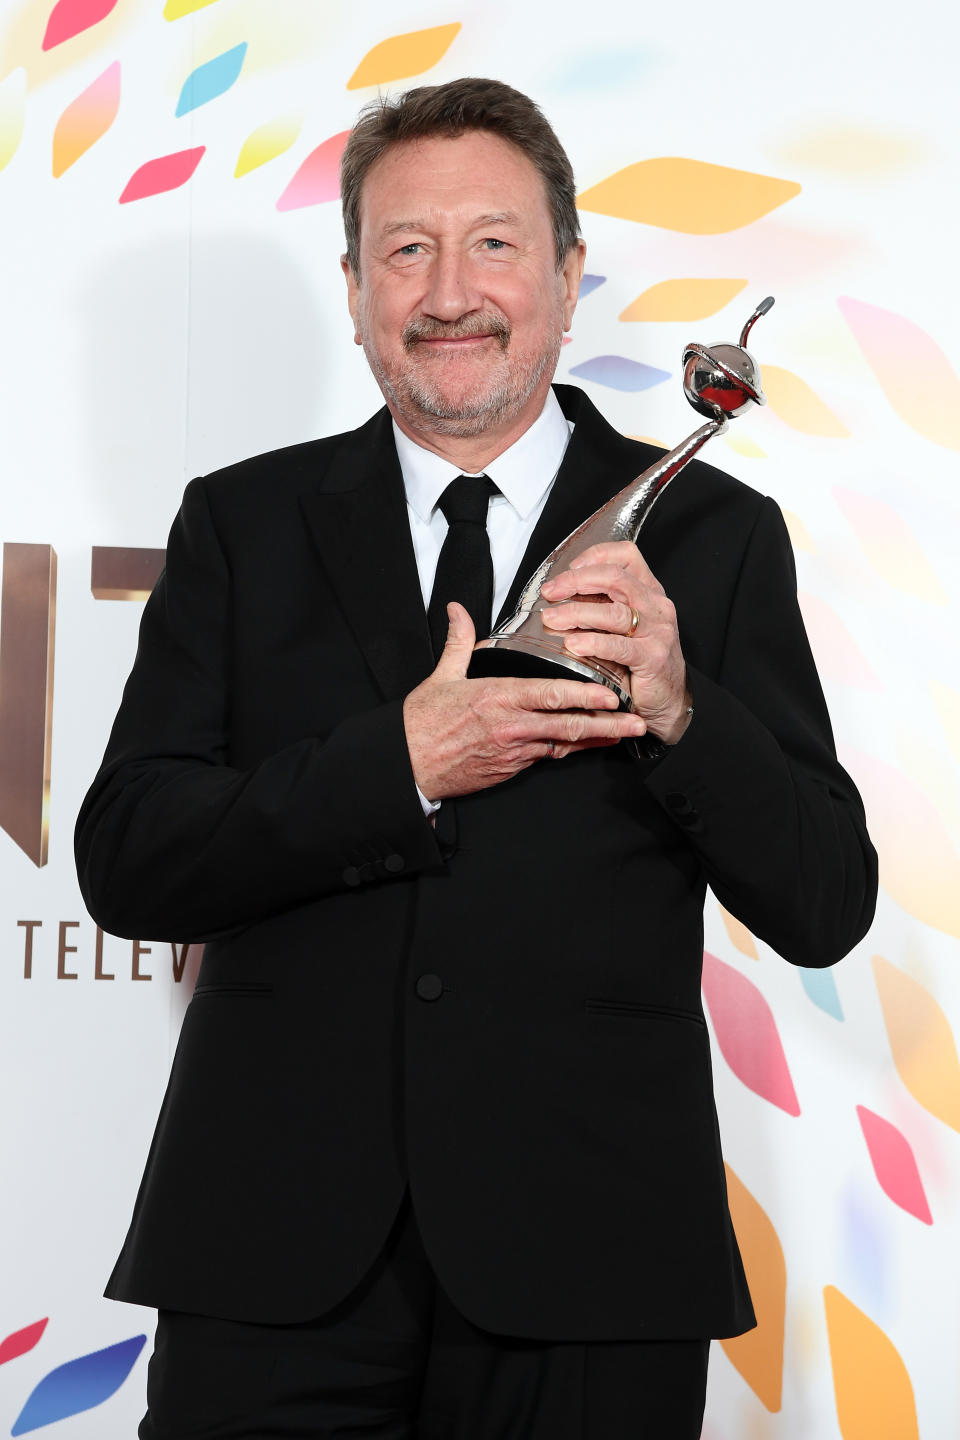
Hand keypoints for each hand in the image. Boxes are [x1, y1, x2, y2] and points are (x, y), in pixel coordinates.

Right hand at [403, 602, 649, 800]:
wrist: (407, 765)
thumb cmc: (422, 722)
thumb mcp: (441, 676)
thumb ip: (459, 642)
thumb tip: (457, 610)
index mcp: (497, 697)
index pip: (550, 695)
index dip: (584, 697)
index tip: (610, 694)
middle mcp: (511, 727)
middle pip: (568, 725)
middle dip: (607, 724)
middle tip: (637, 721)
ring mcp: (513, 751)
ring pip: (564, 744)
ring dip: (597, 739)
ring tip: (626, 735)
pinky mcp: (510, 769)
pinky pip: (548, 757)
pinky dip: (572, 750)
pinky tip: (590, 745)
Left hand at [539, 541, 691, 743]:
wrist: (668, 700)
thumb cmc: (640, 662)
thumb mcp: (623, 627)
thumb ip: (601, 607)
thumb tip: (558, 597)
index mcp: (648, 592)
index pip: (626, 556)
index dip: (596, 555)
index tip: (569, 567)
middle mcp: (656, 606)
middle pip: (614, 578)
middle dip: (577, 581)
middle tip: (550, 592)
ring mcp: (657, 631)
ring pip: (614, 612)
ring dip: (577, 613)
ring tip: (552, 619)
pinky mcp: (653, 657)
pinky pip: (619, 646)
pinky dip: (593, 643)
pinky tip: (573, 644)